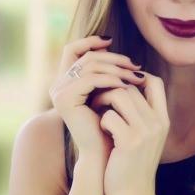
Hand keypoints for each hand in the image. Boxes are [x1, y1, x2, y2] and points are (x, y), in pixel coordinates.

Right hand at [49, 35, 144, 165]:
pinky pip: (91, 79)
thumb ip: (112, 77)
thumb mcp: (112, 96)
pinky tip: (126, 85)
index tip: (112, 40)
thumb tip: (126, 58)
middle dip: (115, 58)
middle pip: (87, 56)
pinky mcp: (64, 99)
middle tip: (135, 65)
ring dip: (117, 68)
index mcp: (67, 81)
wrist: (104, 154)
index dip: (91, 41)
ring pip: (91, 65)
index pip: (73, 49)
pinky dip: (111, 79)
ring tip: (136, 76)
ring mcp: (59, 91)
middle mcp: (59, 84)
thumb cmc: (113, 127)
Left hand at [94, 71, 169, 194]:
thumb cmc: (132, 165)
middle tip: (97, 98)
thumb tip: (123, 89)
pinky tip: (99, 129)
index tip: (117, 85)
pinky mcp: (130, 142)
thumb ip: (140, 115)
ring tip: (95, 110)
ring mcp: (146, 131)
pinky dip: (100, 120)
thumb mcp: (145, 138)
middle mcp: (158, 122)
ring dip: (103, 100)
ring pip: (120, 96)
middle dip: (110, 89)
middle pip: (132, 87)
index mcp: (163, 119)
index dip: (135, 77)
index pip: (154, 82)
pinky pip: (110, 116)